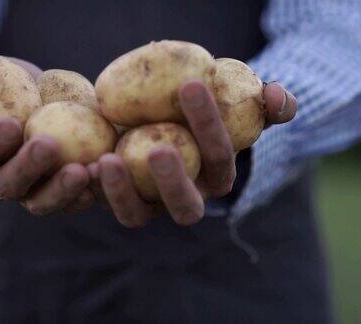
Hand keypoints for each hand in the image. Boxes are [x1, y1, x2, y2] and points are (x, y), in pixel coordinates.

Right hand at [0, 51, 94, 215]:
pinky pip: (73, 201)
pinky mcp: (64, 194)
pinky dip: (88, 192)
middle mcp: (2, 182)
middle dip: (27, 167)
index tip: (10, 123)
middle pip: (8, 185)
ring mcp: (34, 193)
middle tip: (48, 145)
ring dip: (61, 189)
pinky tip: (101, 176)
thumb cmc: (7, 87)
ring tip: (82, 169)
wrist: (44, 104)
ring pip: (42, 202)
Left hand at [90, 80, 296, 227]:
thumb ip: (267, 101)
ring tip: (107, 160)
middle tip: (157, 149)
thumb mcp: (239, 100)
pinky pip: (102, 201)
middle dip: (173, 182)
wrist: (162, 118)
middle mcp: (183, 199)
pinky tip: (82, 164)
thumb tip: (278, 98)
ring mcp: (148, 203)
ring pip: (137, 215)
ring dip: (122, 193)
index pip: (219, 157)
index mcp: (216, 178)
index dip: (210, 125)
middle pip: (184, 207)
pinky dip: (91, 188)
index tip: (191, 85)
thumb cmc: (204, 110)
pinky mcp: (115, 197)